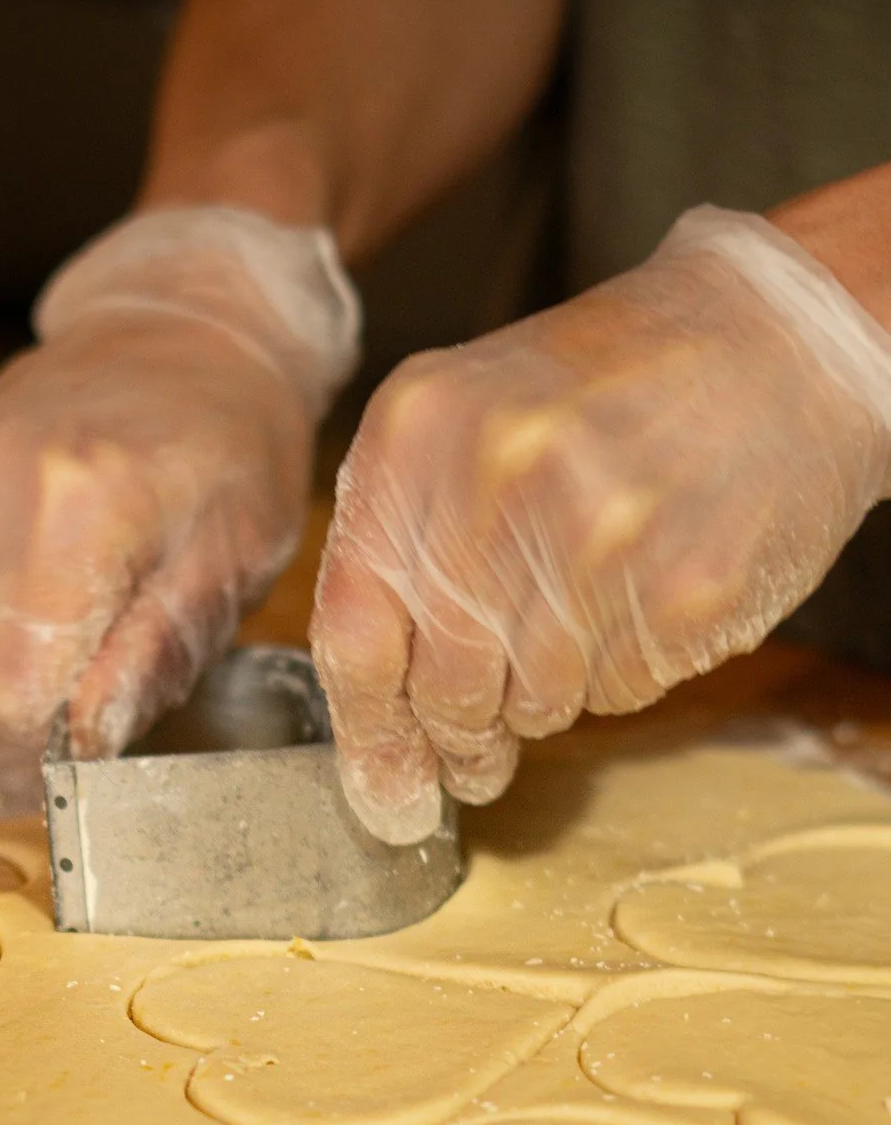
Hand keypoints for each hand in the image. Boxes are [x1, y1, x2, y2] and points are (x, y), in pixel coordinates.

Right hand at [0, 207, 357, 755]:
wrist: (181, 335)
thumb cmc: (229, 448)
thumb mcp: (235, 557)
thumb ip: (155, 651)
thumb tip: (84, 735)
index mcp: (76, 501)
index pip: (14, 692)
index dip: (68, 712)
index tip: (115, 672)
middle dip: (51, 670)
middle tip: (117, 602)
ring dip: (18, 634)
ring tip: (84, 566)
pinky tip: (40, 546)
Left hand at [312, 206, 890, 842]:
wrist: (773, 337)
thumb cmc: (603, 393)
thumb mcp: (464, 428)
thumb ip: (401, 556)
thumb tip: (380, 737)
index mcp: (414, 431)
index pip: (353, 632)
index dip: (367, 730)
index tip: (383, 787)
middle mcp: (493, 477)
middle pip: (440, 688)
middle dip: (461, 731)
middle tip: (482, 741)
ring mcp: (594, 534)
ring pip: (530, 703)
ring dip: (546, 693)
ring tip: (582, 613)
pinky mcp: (684, 588)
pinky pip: (616, 695)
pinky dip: (619, 674)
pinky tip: (640, 596)